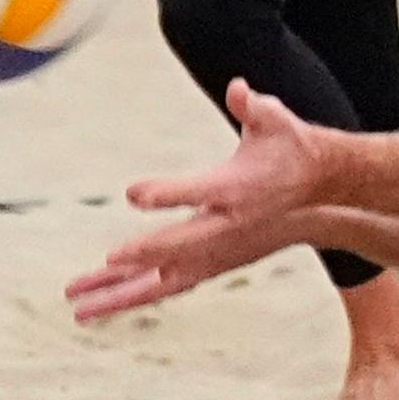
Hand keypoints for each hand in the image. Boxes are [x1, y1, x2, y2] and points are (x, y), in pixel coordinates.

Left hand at [64, 82, 341, 322]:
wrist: (320, 199)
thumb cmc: (290, 150)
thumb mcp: (278, 122)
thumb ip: (256, 108)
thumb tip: (239, 90)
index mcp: (236, 188)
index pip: (197, 192)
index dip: (167, 192)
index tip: (133, 193)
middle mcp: (224, 227)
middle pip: (181, 245)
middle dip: (146, 253)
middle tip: (108, 260)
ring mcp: (217, 252)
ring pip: (163, 280)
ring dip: (120, 295)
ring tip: (77, 309)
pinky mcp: (211, 264)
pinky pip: (166, 285)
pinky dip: (132, 295)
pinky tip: (96, 305)